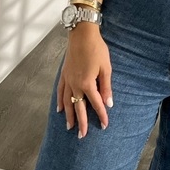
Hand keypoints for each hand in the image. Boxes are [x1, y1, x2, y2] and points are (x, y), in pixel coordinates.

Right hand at [57, 23, 112, 138]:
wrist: (82, 34)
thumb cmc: (96, 49)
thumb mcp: (106, 68)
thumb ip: (106, 87)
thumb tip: (108, 103)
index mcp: (87, 84)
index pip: (96, 104)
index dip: (101, 115)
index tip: (104, 125)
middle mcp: (75, 85)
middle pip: (78, 107)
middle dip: (81, 122)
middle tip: (82, 136)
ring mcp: (67, 80)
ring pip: (67, 102)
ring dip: (69, 115)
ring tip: (69, 127)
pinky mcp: (64, 74)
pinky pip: (60, 91)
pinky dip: (60, 101)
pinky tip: (60, 109)